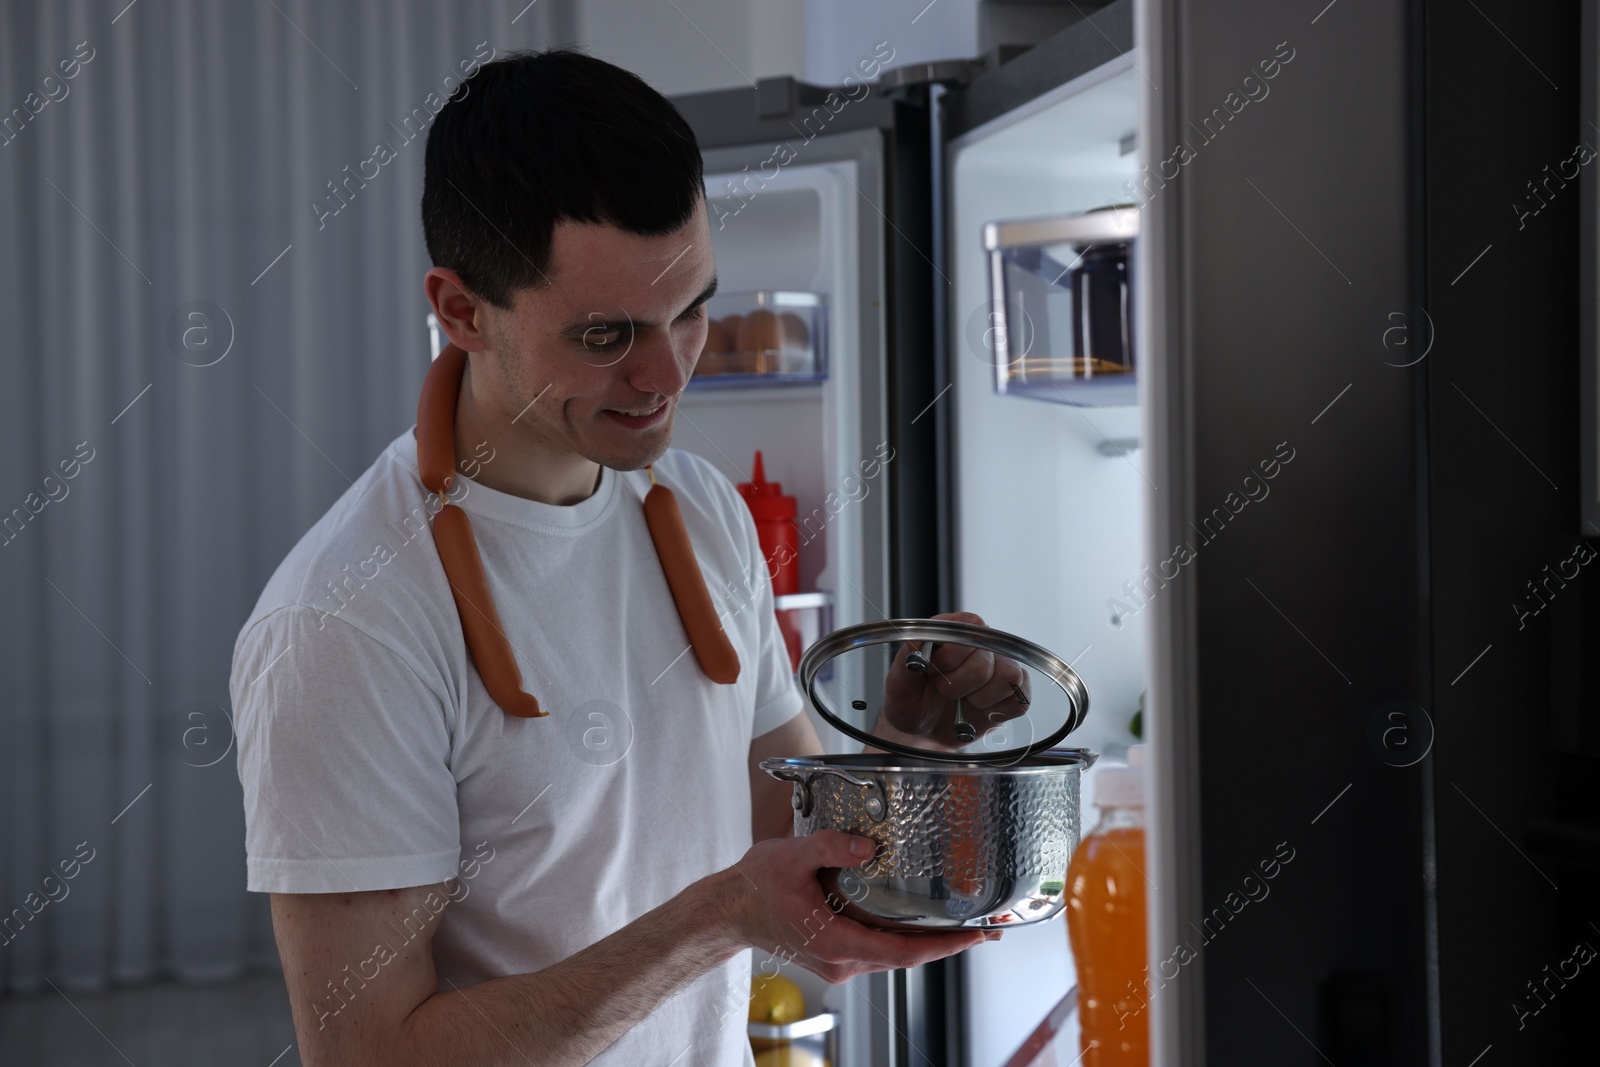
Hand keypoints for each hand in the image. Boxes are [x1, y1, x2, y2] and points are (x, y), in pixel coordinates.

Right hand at [722, 830, 996, 983]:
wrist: (728, 911)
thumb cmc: (754, 888)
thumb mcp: (791, 856)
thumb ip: (829, 846)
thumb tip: (866, 844)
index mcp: (835, 942)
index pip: (903, 951)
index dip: (944, 946)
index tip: (975, 936)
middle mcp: (842, 960)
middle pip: (907, 957)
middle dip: (948, 944)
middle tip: (987, 928)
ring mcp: (839, 961)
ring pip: (894, 955)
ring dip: (928, 942)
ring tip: (963, 925)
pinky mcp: (836, 954)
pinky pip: (879, 949)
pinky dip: (904, 938)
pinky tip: (920, 922)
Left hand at [875, 612, 1031, 749]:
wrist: (923, 732)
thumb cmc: (912, 702)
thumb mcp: (898, 684)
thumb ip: (905, 660)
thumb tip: (918, 643)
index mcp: (953, 631)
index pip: (971, 625)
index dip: (952, 653)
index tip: (933, 671)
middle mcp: (982, 644)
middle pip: (985, 660)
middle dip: (958, 685)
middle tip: (944, 692)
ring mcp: (1002, 667)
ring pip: (1008, 676)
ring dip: (980, 698)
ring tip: (964, 702)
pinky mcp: (1015, 693)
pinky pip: (1020, 700)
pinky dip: (998, 711)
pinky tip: (980, 711)